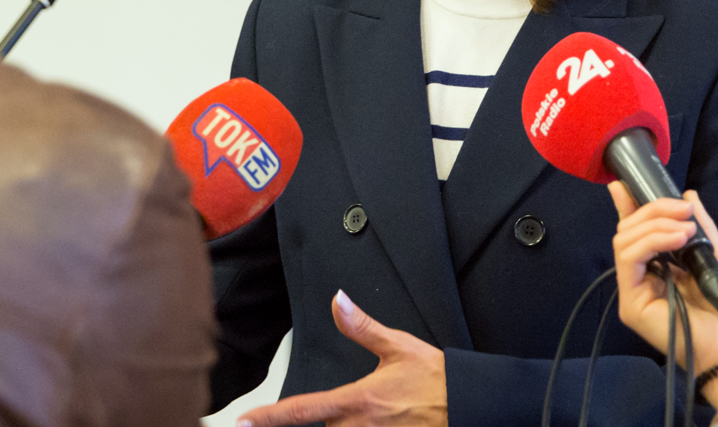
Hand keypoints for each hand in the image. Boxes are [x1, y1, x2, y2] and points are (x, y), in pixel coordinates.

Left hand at [236, 290, 446, 426]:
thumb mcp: (400, 347)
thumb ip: (362, 328)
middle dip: (336, 416)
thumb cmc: (439, 380)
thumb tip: (338, 303)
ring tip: (380, 412)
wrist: (472, 407)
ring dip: (351, 424)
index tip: (244, 421)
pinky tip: (381, 421)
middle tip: (367, 402)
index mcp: (358, 401)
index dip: (268, 418)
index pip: (302, 410)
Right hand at [608, 184, 717, 409]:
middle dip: (654, 210)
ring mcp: (634, 292)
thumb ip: (703, 231)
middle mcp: (643, 280)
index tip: (626, 183)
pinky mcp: (631, 303)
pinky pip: (629, 258)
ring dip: (655, 225)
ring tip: (686, 230)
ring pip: (625, 240)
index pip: (637, 233)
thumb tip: (689, 197)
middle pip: (629, 230)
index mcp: (661, 270)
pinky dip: (651, 240)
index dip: (631, 207)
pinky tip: (678, 239)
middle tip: (683, 211)